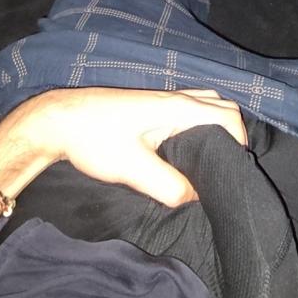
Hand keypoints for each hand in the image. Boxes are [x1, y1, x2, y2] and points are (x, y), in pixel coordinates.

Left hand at [17, 87, 246, 206]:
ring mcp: (163, 98)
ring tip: (209, 160)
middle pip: (223, 106)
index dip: (239, 145)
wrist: (59, 120)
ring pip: (207, 104)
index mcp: (177, 109)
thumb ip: (169, 186)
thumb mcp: (132, 170)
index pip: (229, 118)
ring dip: (217, 126)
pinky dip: (201, 123)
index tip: (232, 172)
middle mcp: (175, 98)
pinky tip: (186, 150)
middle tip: (224, 168)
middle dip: (233, 134)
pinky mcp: (151, 105)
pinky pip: (190, 107)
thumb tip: (195, 199)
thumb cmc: (94, 140)